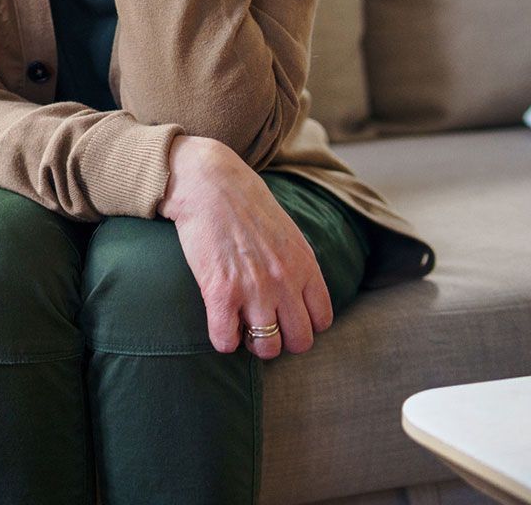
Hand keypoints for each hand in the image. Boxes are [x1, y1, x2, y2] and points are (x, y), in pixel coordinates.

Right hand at [158, 135, 332, 360]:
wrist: (208, 182)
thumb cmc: (243, 202)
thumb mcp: (287, 231)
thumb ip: (296, 264)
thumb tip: (298, 292)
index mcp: (305, 265)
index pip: (322, 321)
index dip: (303, 324)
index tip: (284, 316)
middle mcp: (285, 281)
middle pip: (299, 341)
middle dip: (281, 339)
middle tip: (262, 326)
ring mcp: (254, 289)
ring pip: (267, 348)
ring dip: (253, 343)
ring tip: (240, 327)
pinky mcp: (220, 292)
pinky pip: (226, 341)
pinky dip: (223, 340)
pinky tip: (218, 323)